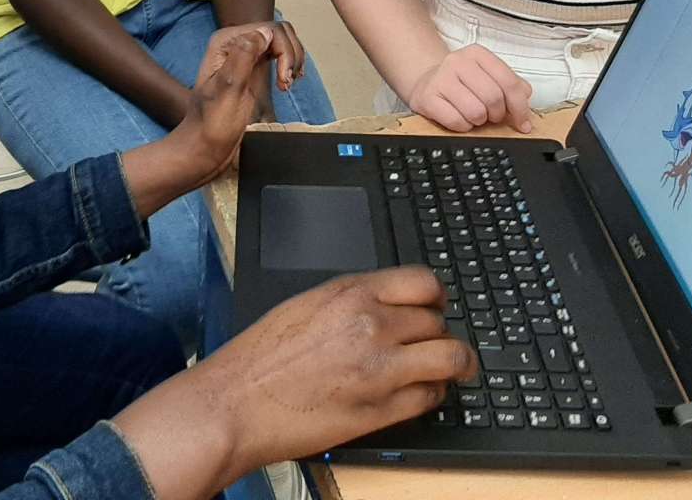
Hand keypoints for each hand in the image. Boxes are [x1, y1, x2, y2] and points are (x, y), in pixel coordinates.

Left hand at [182, 21, 304, 170]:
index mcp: (226, 42)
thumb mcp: (228, 89)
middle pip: (279, 32)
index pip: (269, 29)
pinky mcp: (253, 69)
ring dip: (292, 61)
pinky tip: (288, 82)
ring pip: (282, 42)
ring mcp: (245, 56)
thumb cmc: (213, 124)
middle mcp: (235, 44)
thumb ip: (244, 56)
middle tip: (288, 83)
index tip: (284, 80)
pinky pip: (278, 55)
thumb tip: (265, 32)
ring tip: (288, 85)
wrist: (205, 147)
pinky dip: (289, 66)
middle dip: (291, 55)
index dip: (283, 52)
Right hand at [194, 268, 476, 469]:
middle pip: (438, 321)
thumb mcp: (306, 304)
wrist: (236, 402)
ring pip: (449, 358)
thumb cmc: (261, 356)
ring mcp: (380, 369)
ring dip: (455, 364)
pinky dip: (432, 395)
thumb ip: (351, 300)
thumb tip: (387, 305)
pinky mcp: (380, 410)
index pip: (424, 282)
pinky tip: (421, 393)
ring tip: (455, 369)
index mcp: (351, 293)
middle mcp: (371, 325)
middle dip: (439, 332)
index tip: (438, 306)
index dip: (437, 297)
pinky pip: (429, 398)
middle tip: (434, 343)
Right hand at [405, 45, 532, 133]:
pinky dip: (464, 127)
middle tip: (492, 116)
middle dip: (497, 114)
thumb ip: (511, 84)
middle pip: (493, 98)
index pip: (509, 83)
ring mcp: (440, 78)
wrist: (426, 81)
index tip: (522, 122)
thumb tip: (525, 97)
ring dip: (480, 121)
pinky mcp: (427, 97)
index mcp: (478, 54)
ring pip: (476, 112)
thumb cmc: (462, 82)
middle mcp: (458, 61)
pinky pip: (456, 121)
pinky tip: (461, 119)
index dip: (520, 108)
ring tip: (474, 115)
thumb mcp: (487, 75)